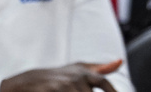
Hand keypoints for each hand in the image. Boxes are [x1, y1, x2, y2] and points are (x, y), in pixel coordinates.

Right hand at [0, 60, 121, 91]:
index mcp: (84, 72)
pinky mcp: (51, 91)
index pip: (103, 81)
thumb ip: (100, 68)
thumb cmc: (60, 76)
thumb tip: (120, 62)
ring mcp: (62, 86)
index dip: (112, 90)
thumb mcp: (79, 69)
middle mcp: (74, 78)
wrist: (30, 81)